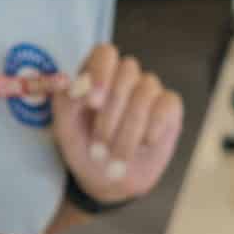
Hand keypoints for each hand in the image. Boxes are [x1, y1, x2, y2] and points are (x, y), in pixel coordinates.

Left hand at [47, 44, 183, 204]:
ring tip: (115, 157)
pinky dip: (153, 126)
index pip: (105, 53)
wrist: (108, 180)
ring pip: (145, 92)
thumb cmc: (84, 148)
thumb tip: (77, 84)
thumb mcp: (64, 129)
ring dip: (128, 129)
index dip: (100, 73)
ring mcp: (149, 90)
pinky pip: (167, 104)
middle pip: (127, 72)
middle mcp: (125, 77)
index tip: (92, 104)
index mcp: (98, 74)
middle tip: (99, 147)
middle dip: (111, 113)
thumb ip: (66, 102)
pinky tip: (144, 144)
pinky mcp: (169, 107)